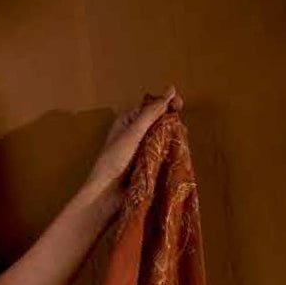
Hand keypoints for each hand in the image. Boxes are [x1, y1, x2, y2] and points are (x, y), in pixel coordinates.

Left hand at [85, 85, 182, 200]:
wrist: (106, 195)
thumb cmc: (114, 161)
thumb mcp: (133, 133)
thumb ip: (151, 113)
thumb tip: (170, 89)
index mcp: (128, 121)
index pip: (152, 106)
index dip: (166, 104)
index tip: (179, 106)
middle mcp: (135, 134)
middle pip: (160, 122)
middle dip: (172, 123)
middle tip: (179, 130)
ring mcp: (142, 150)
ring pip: (164, 139)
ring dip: (173, 140)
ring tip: (179, 143)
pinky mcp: (148, 166)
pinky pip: (164, 155)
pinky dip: (171, 154)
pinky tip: (178, 156)